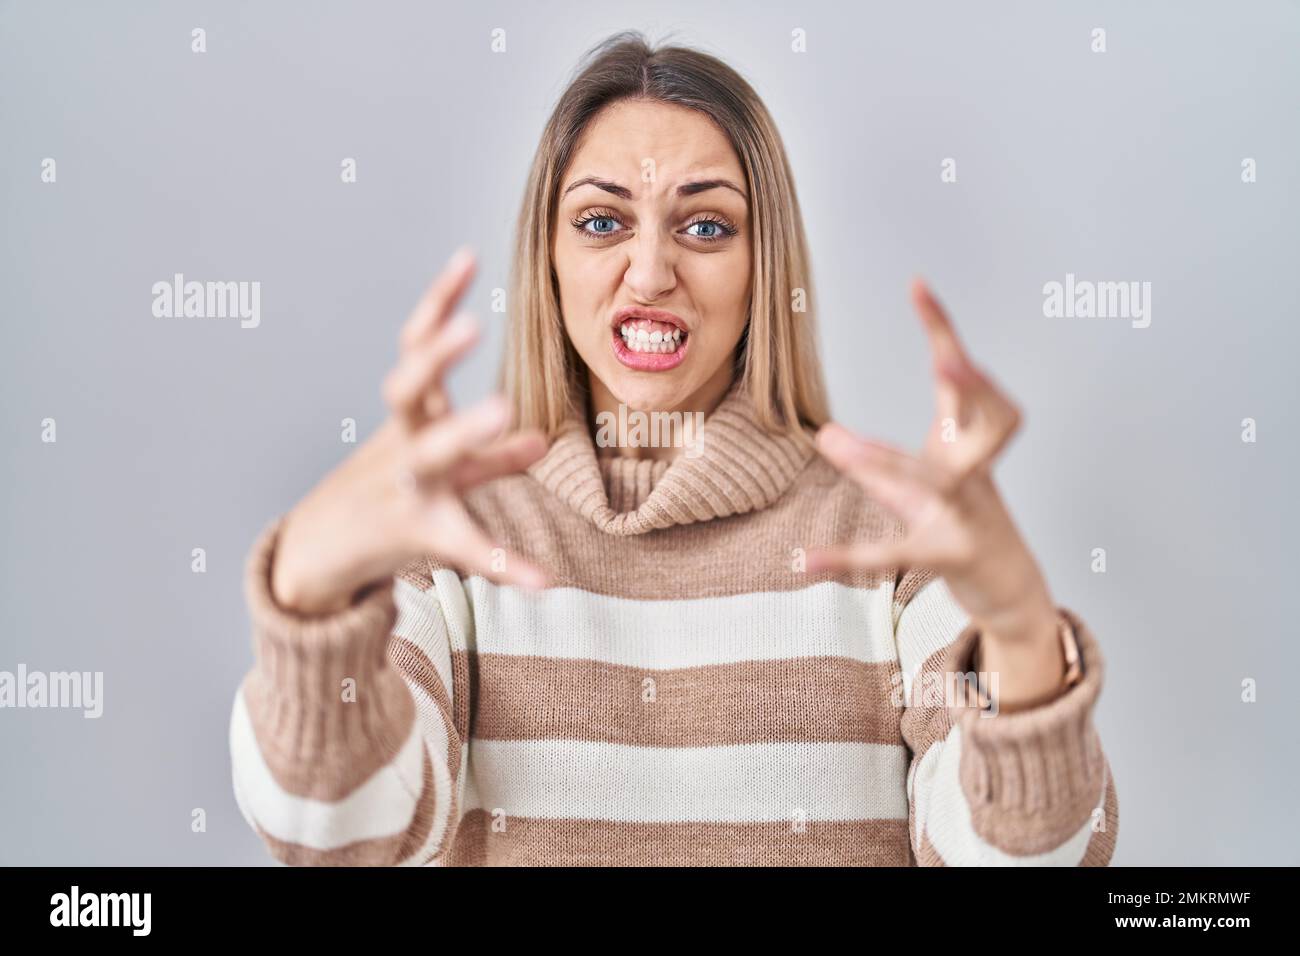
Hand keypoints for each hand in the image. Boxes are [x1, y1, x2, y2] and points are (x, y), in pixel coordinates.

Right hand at [271, 248, 549, 615]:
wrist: (318, 558)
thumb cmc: (388, 503)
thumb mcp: (439, 471)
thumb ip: (490, 456)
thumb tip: (541, 441)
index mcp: (408, 418)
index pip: (417, 347)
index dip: (439, 303)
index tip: (467, 257)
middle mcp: (403, 443)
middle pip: (408, 387)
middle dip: (435, 356)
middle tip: (470, 326)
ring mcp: (406, 486)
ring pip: (432, 453)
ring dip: (465, 431)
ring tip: (502, 407)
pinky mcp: (417, 534)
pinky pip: (465, 545)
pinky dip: (507, 563)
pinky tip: (547, 581)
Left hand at [807, 279, 1057, 646]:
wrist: (1012, 589)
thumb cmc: (962, 525)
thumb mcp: (916, 486)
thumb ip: (872, 460)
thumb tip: (823, 434)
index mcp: (968, 444)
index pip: (960, 378)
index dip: (943, 332)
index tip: (918, 285)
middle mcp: (976, 473)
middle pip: (987, 423)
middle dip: (972, 389)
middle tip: (947, 360)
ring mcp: (969, 515)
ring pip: (937, 483)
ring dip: (889, 462)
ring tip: (838, 445)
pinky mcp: (950, 556)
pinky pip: (895, 553)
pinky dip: (848, 558)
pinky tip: (805, 561)